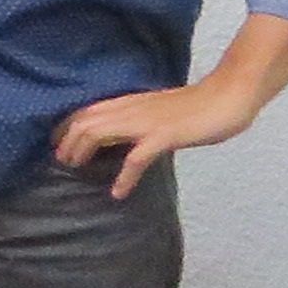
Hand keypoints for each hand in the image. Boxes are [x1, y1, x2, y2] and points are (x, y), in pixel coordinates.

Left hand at [51, 74, 263, 200]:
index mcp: (130, 102)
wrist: (230, 95)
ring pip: (98, 132)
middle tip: (61, 163)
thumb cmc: (198, 105)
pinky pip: (136, 157)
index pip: (85, 111)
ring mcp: (146, 122)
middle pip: (83, 122)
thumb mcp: (159, 110)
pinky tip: (118, 192)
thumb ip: (139, 119)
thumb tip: (125, 136)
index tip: (58, 145)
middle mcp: (131, 109)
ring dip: (81, 152)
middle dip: (66, 142)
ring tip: (75, 171)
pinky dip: (124, 176)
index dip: (65, 127)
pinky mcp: (164, 136)